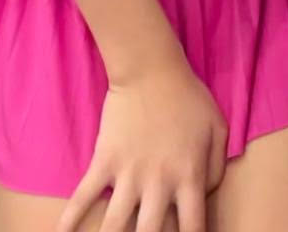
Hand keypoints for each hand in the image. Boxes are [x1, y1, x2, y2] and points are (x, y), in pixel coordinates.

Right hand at [58, 59, 227, 231]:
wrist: (151, 72)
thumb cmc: (190, 98)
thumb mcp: (218, 129)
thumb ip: (216, 167)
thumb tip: (205, 195)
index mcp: (190, 176)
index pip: (192, 226)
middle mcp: (159, 182)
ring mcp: (128, 175)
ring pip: (115, 226)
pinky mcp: (103, 162)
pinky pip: (82, 197)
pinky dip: (69, 220)